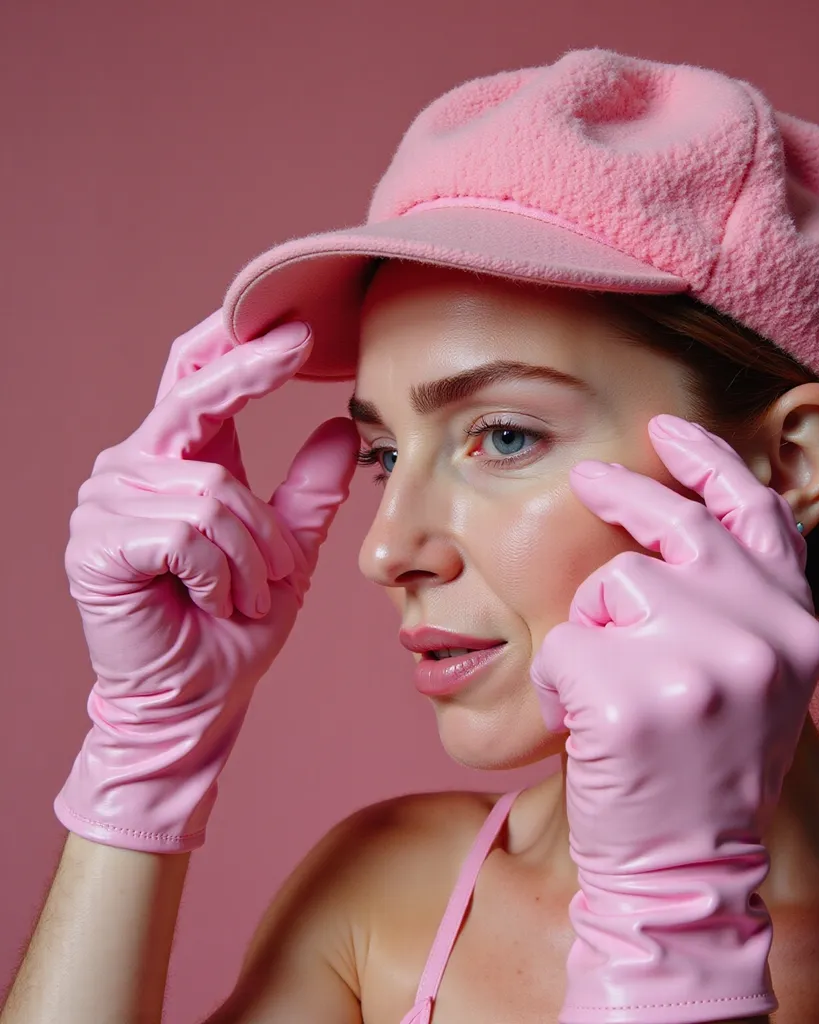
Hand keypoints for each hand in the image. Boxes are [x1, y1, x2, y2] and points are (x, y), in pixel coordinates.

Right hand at [54, 312, 359, 852]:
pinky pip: (188, 532)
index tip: (299, 324)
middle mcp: (132, 468)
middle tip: (304, 351)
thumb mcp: (288, 547)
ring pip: (214, 490)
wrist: (203, 694)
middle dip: (253, 380)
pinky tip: (217, 602)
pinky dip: (224, 574)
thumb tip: (340, 426)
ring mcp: (106, 504)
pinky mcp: (97, 546)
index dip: (238, 345)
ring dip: (255, 551)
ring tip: (253, 591)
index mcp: (178, 461)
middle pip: (194, 400)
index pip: (194, 377)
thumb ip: (309, 489)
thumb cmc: (238, 621)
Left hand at [530, 414, 818, 1023]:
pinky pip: (563, 646)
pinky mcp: (632, 698)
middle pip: (675, 531)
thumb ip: (737, 602)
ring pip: (607, 587)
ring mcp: (701, 665)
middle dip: (624, 497)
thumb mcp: (753, 678)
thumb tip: (680, 521)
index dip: (713, 461)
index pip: (759, 515)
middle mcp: (763, 635)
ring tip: (608, 693)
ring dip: (590, 631)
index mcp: (796, 624)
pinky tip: (584, 728)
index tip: (669, 428)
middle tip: (587, 480)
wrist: (684, 868)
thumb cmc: (706, 767)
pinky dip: (557, 683)